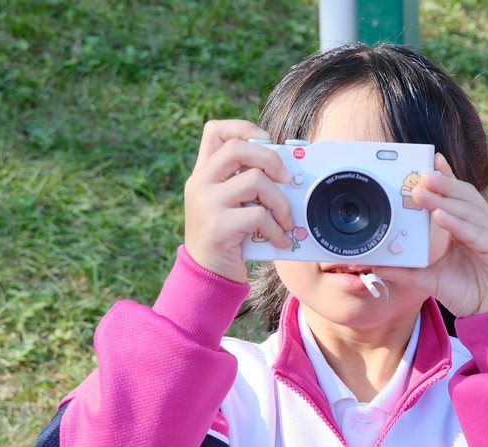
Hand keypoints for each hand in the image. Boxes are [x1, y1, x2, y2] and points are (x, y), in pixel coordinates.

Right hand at [183, 120, 294, 281]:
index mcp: (202, 173)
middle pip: (239, 148)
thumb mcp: (228, 206)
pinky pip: (259, 216)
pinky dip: (277, 229)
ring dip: (280, 202)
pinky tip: (280, 241)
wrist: (206, 277)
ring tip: (286, 221)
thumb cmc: (226, 240)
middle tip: (287, 180)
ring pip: (255, 180)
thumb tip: (287, 171)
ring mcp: (206, 203)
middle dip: (272, 160)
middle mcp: (200, 183)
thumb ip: (245, 185)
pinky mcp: (218, 226)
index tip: (267, 143)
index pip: (215, 131)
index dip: (244, 128)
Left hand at [375, 154, 487, 316]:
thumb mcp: (431, 279)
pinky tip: (441, 216)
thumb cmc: (468, 292)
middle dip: (441, 183)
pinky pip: (477, 234)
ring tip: (422, 192)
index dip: (446, 176)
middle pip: (463, 197)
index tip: (429, 161)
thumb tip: (379, 265)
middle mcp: (483, 226)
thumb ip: (407, 270)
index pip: (458, 195)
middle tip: (419, 174)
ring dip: (444, 200)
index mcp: (469, 227)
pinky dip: (458, 224)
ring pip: (468, 211)